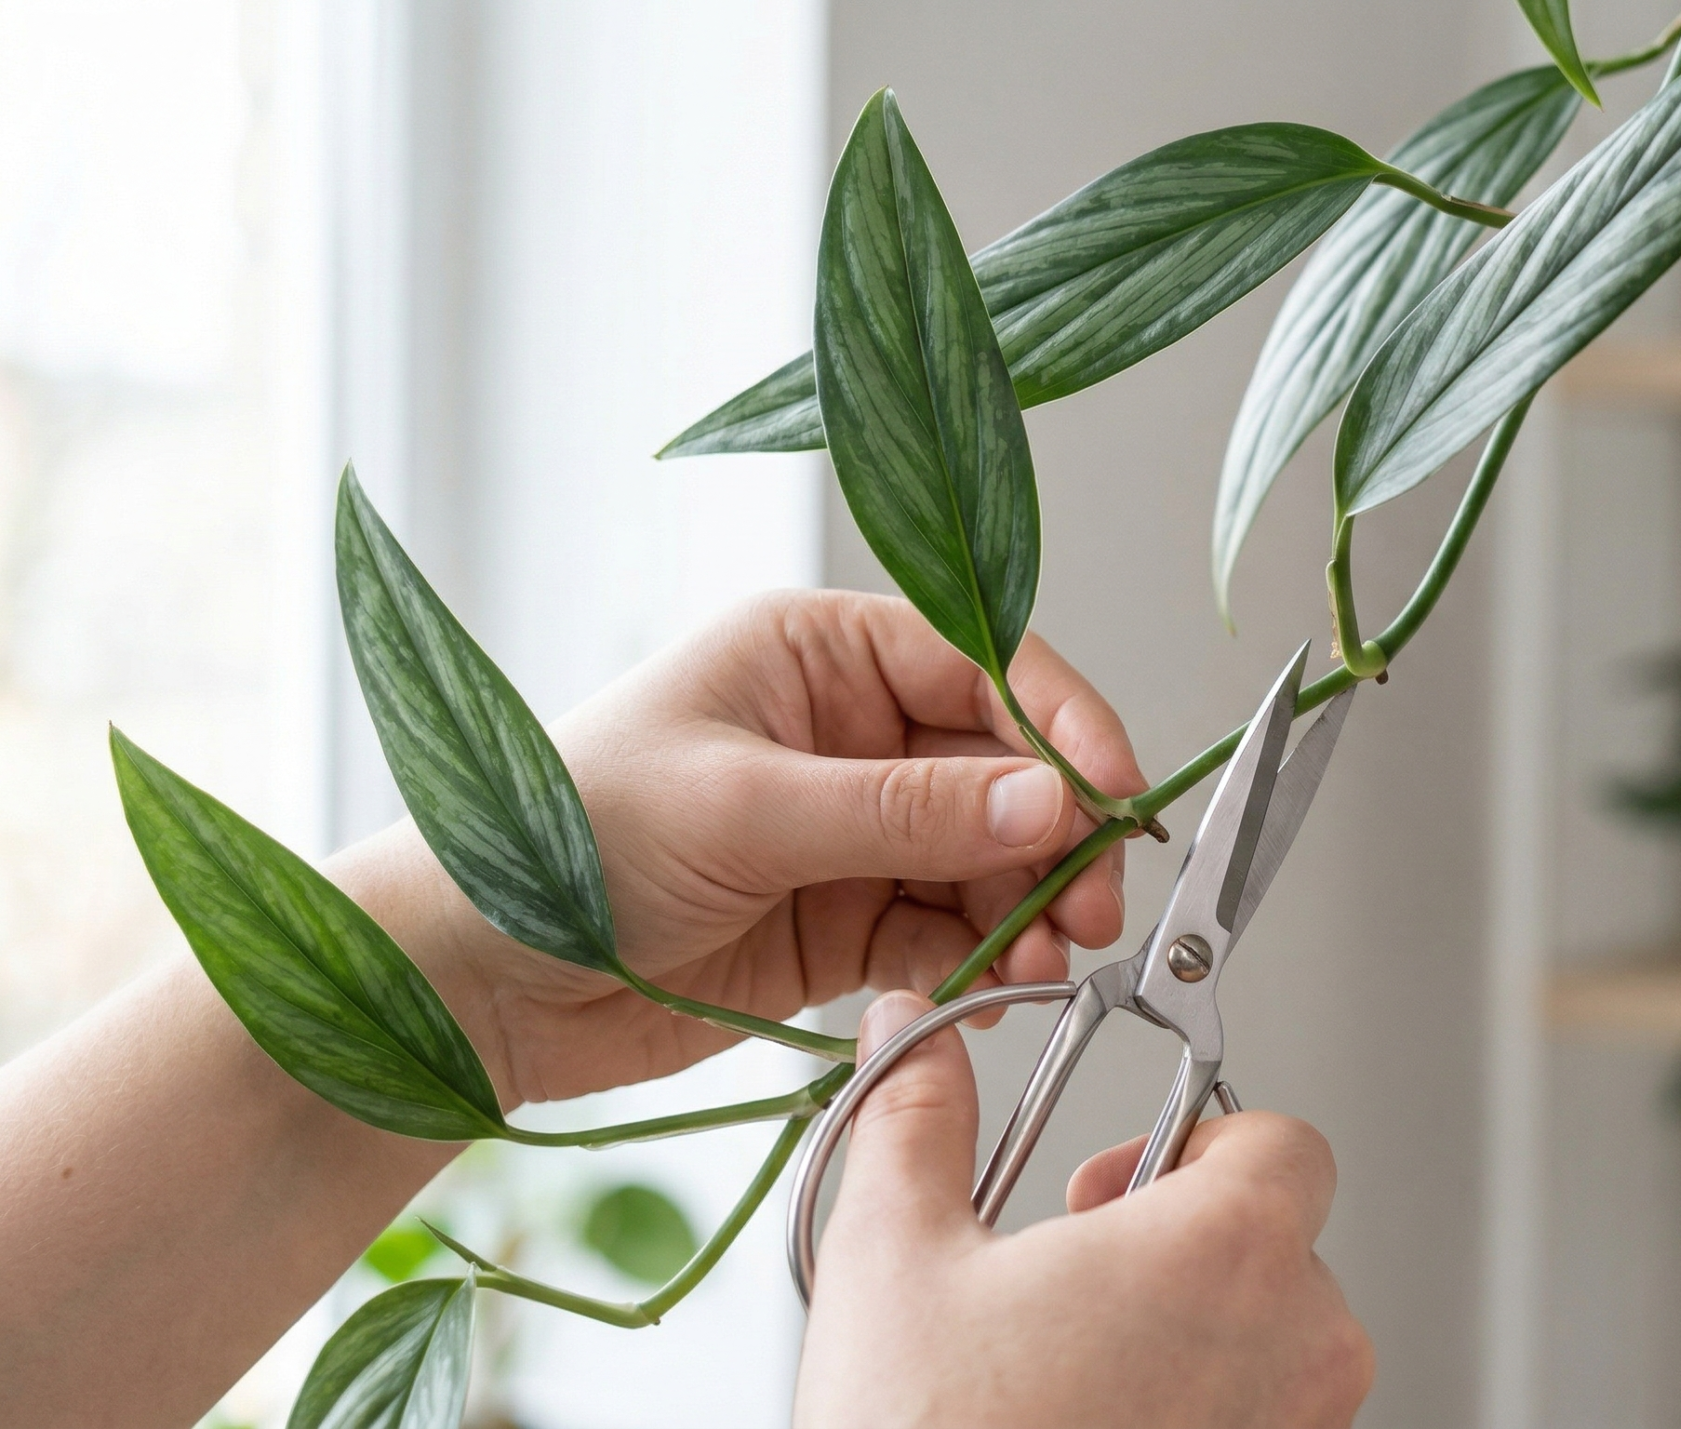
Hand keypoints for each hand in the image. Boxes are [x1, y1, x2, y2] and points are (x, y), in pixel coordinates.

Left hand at [330, 590, 1145, 1107]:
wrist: (472, 980)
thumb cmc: (568, 843)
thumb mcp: (747, 809)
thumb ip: (907, 811)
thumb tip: (1049, 803)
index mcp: (817, 651)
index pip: (980, 661)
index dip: (1060, 723)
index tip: (1115, 791)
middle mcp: (846, 728)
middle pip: (1001, 764)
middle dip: (1058, 832)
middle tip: (1098, 902)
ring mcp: (849, 828)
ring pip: (987, 853)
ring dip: (1033, 902)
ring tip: (1054, 957)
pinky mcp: (842, 919)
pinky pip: (947, 925)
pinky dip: (987, 953)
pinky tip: (1007, 981)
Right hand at [795, 992, 1373, 1428]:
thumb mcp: (896, 1258)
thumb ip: (919, 1118)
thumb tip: (910, 1037)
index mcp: (1229, 1250)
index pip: (1287, 1142)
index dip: (1201, 1142)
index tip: (1120, 1180)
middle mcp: (1298, 1343)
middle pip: (1280, 1242)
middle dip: (1179, 1244)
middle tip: (1075, 1277)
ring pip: (1274, 1340)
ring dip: (1190, 1333)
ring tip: (1071, 1364)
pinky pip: (1260, 1420)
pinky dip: (1195, 1409)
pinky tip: (1094, 1419)